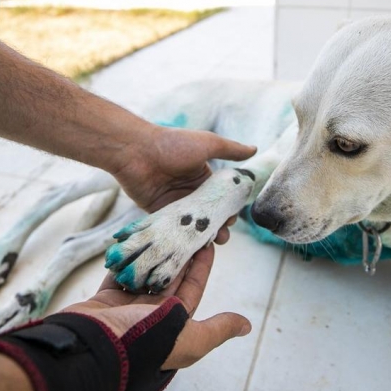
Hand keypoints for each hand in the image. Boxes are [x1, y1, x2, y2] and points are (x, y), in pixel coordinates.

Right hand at [62, 244, 250, 368]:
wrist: (96, 347)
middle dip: (176, 253)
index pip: (192, 287)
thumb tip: (246, 326)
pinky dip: (123, 260)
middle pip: (168, 277)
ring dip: (151, 255)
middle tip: (183, 227)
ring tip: (160, 230)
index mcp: (174, 322)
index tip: (206, 241)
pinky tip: (131, 242)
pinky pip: (117, 274)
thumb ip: (217, 329)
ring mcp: (127, 306)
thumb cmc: (145, 342)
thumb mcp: (190, 339)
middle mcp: (152, 315)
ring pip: (143, 273)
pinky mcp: (106, 299)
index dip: (200, 264)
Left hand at [111, 125, 255, 243]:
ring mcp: (174, 203)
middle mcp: (189, 191)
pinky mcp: (159, 213)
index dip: (228, 209)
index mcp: (202, 176)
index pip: (220, 197)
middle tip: (223, 236)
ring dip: (202, 234)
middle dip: (217, 226)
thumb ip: (231, 149)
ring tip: (210, 243)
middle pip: (208, 214)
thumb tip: (254, 149)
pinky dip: (183, 238)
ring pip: (192, 224)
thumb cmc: (172, 144)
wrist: (136, 151)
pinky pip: (174, 229)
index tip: (232, 219)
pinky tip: (192, 246)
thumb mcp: (207, 144)